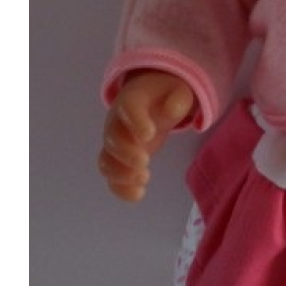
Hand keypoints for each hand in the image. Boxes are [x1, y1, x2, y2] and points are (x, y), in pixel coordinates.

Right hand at [98, 71, 194, 201]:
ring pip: (107, 160)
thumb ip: (178, 99)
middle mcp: (117, 122)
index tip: (148, 135)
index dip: (135, 121)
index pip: (128, 107)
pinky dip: (121, 188)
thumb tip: (172, 110)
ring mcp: (116, 143)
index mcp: (131, 100)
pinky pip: (112, 176)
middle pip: (112, 138)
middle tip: (144, 162)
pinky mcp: (120, 160)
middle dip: (126, 153)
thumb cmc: (164, 95)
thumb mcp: (178, 91)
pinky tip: (138, 194)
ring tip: (144, 179)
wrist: (150, 99)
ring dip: (121, 174)